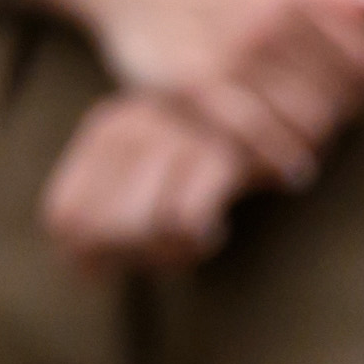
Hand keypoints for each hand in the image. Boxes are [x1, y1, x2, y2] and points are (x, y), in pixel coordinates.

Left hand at [34, 93, 257, 270]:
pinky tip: (215, 232)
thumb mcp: (162, 148)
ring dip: (167, 254)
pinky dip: (196, 240)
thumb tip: (86, 269)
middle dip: (128, 257)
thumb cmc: (222, 135)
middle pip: (99, 229)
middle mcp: (136, 128)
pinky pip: (186, 222)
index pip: (65, 213)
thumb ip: (121, 190)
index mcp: (109, 127)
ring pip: (139, 229)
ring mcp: (179, 137)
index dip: (81, 254)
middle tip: (164, 256)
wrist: (297, 89)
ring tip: (192, 246)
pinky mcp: (224, 153)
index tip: (106, 274)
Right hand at [66, 0, 363, 183]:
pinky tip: (294, 171)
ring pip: (302, 115)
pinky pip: (252, 133)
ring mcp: (230, 53)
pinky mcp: (194, 85)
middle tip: (340, 128)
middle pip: (336, 90)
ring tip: (318, 146)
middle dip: (345, 115)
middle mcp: (268, 19)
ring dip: (318, 139)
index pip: (363, 54)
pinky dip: (279, 158)